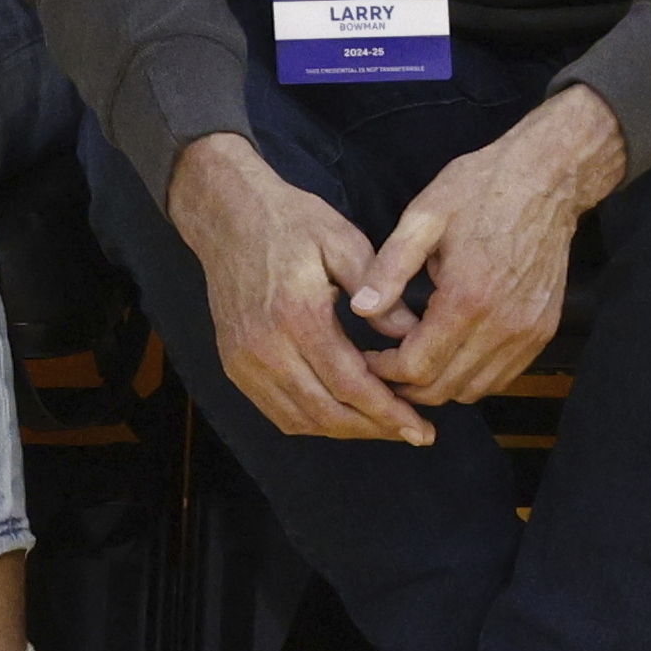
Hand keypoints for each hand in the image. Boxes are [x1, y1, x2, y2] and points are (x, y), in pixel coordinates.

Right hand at [167, 133, 430, 444]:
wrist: (228, 217)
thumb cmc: (291, 223)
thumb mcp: (345, 242)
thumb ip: (382, 294)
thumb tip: (417, 338)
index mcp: (297, 315)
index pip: (349, 384)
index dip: (388, 412)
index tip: (422, 428)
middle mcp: (264, 347)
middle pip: (326, 413)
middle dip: (375, 429)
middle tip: (415, 433)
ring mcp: (244, 360)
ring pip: (301, 420)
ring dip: (346, 430)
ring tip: (385, 426)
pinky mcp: (234, 365)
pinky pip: (277, 412)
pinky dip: (313, 423)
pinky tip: (344, 415)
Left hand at [351, 84, 618, 403]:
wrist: (548, 178)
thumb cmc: (481, 191)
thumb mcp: (424, 217)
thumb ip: (389, 267)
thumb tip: (359, 308)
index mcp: (467, 298)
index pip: (416, 367)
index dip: (383, 371)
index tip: (366, 357)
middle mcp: (503, 325)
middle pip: (443, 388)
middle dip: (406, 384)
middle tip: (383, 364)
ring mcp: (528, 332)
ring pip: (474, 391)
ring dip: (439, 384)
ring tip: (414, 359)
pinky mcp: (543, 331)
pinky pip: (502, 376)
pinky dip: (471, 376)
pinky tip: (450, 352)